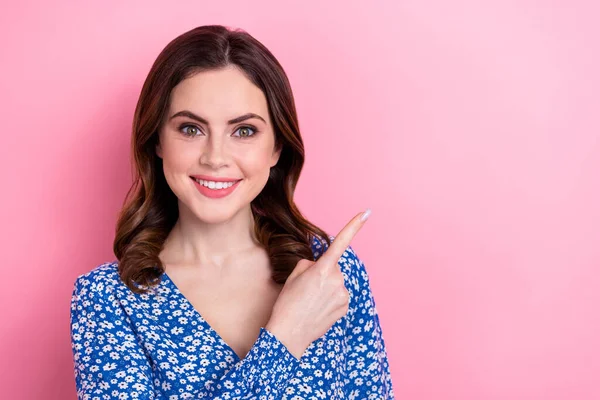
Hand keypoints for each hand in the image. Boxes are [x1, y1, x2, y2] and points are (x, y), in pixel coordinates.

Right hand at [265, 209, 370, 358]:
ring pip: (336, 283)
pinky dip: (331, 300)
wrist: (289, 334)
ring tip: (311, 302)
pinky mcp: (345, 307)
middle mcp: (337, 280)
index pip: (340, 243)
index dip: (354, 226)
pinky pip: (339, 296)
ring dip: (327, 288)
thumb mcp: (293, 276)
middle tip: (306, 289)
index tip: (366, 213)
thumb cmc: (287, 304)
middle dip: (323, 273)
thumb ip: (310, 264)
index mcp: (322, 269)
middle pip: (333, 268)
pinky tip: (318, 309)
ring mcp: (343, 295)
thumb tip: (320, 266)